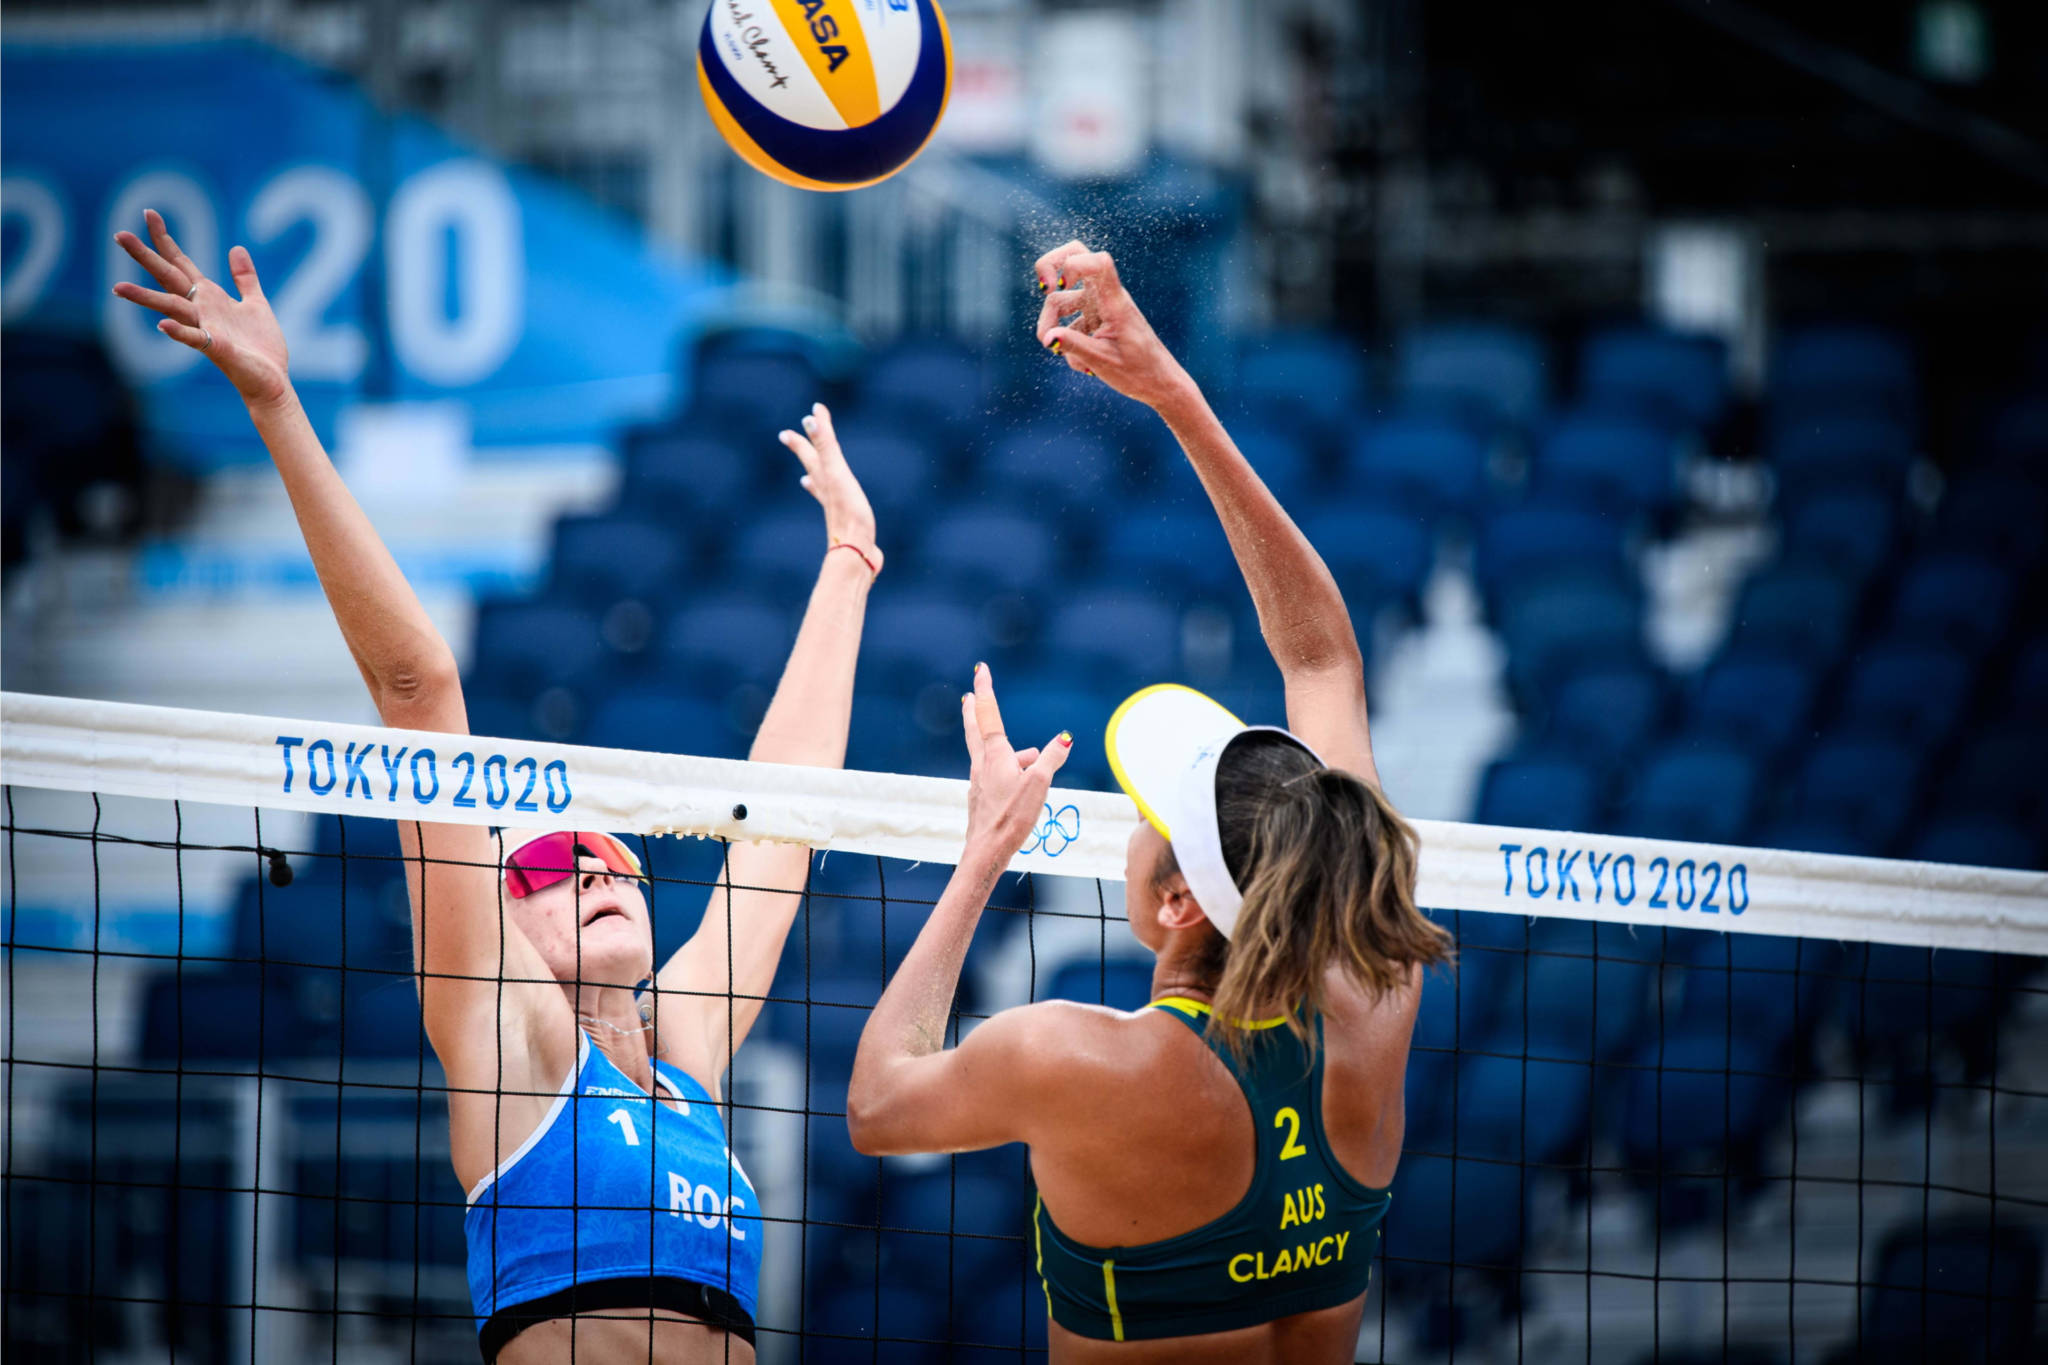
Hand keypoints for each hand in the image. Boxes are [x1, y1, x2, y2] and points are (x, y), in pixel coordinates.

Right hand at [112, 211, 289, 408]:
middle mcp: (201, 311)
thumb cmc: (261, 347)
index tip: (149, 214)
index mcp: (210, 298)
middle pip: (169, 279)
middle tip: (119, 235)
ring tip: (117, 287)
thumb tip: (237, 249)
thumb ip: (244, 278)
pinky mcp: (218, 349)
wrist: (272, 381)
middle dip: (145, 258)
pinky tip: (161, 325)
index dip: (166, 240)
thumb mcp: (256, 304)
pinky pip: (194, 339)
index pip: (181, 264)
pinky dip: (179, 332)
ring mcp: (206, 329)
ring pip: (171, 308)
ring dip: (146, 298)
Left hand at [780, 403, 882, 573]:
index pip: (814, 450)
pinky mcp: (847, 525)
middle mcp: (826, 493)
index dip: (812, 432)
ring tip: (806, 479)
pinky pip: (836, 510)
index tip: (809, 415)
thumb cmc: (848, 514)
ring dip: (814, 480)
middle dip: (802, 451)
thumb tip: (809, 419)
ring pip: (821, 490)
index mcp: (825, 479)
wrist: (855, 553)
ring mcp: (835, 510)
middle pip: (812, 467)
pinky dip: (832, 505)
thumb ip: (825, 446)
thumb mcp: (837, 473)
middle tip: (787, 437)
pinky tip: (836, 510)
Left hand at [959, 662, 1071, 864]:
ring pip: (989, 755)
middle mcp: (982, 765)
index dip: (986, 689)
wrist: (986, 851)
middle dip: (974, 710)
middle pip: (976, 730)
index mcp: (995, 755)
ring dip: (1004, 748)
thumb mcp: (1039, 784)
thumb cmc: (1012, 817)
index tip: (980, 669)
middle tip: (969, 696)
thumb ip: (1051, 759)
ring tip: (1028, 756)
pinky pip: (993, 774)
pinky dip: (1006, 769)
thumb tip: (1065, 737)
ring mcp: (979, 782)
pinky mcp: (981, 797)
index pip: (989, 714)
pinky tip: (1017, 782)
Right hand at [1032, 240, 1189, 409]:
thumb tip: (1047, 338)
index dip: (1074, 264)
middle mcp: (1105, 297)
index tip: (1060, 286)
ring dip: (1052, 326)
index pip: (1098, 262)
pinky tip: (1084, 367)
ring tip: (1058, 354)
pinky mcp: (1095, 322)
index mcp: (1114, 302)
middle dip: (1050, 266)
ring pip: (1063, 300)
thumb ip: (1074, 346)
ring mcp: (1099, 308)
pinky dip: (1068, 343)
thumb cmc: (1138, 371)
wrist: (1159, 384)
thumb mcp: (1102, 361)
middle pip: (1075, 256)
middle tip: (1044, 288)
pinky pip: (1071, 325)